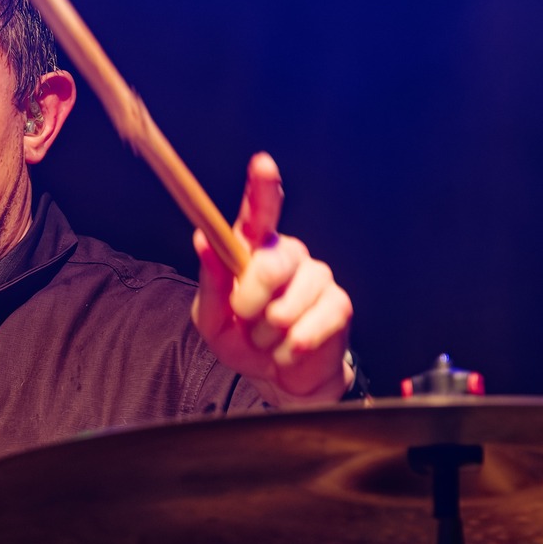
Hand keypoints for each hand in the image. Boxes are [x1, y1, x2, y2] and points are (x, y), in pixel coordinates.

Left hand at [191, 152, 353, 407]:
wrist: (278, 379)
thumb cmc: (242, 340)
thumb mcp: (211, 318)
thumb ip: (211, 283)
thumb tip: (203, 241)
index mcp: (254, 250)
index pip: (259, 212)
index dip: (262, 187)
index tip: (262, 164)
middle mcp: (288, 256)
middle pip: (272, 262)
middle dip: (250, 299)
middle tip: (245, 317)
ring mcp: (317, 278)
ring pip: (287, 304)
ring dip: (267, 332)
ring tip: (268, 337)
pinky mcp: (339, 306)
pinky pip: (309, 327)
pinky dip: (289, 348)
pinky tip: (288, 348)